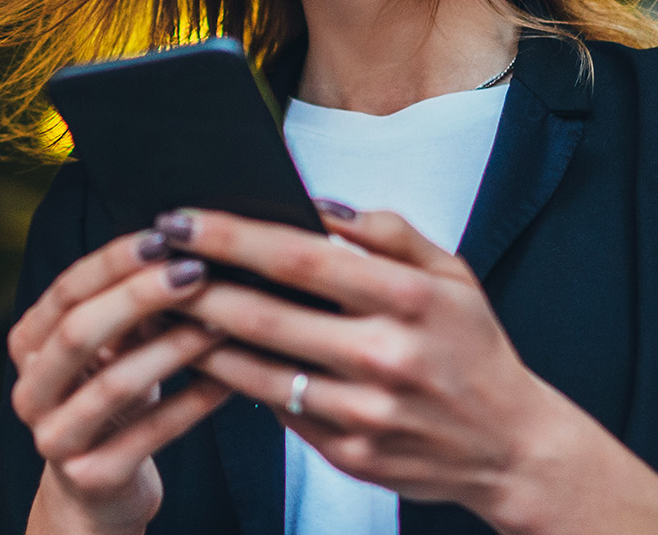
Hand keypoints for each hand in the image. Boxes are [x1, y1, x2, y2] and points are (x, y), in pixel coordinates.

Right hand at [7, 228, 233, 534]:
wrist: (96, 492)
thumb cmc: (109, 401)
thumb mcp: (111, 351)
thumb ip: (130, 309)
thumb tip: (181, 248)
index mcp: (27, 347)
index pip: (65, 292)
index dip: (112, 262)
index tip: (163, 237)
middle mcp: (29, 392)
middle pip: (78, 332)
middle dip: (139, 297)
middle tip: (195, 273)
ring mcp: (55, 438)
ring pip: (116, 383)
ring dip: (175, 347)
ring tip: (224, 322)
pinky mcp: (93, 477)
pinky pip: (150, 434)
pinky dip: (194, 403)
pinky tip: (231, 381)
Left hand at [161, 206, 657, 534]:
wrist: (511, 448)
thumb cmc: (471, 346)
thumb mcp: (451, 275)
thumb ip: (386, 233)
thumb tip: (314, 202)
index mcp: (410, 301)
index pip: (302, 258)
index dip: (233, 235)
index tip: (181, 215)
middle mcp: (384, 359)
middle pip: (263, 317)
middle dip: (194, 284)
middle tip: (146, 258)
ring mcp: (363, 415)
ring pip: (254, 371)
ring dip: (197, 338)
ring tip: (156, 306)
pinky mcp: (347, 455)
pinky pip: (274, 410)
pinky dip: (232, 381)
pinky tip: (201, 354)